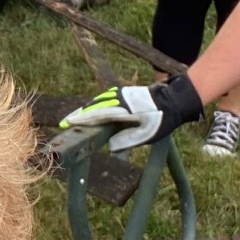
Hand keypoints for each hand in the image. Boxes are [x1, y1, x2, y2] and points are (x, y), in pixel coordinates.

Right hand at [61, 74, 203, 150]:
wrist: (174, 100)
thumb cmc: (162, 119)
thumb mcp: (148, 135)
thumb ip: (129, 140)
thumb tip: (111, 146)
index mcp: (123, 110)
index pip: (97, 115)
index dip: (82, 120)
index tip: (69, 123)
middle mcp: (119, 100)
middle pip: (94, 107)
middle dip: (79, 115)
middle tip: (65, 122)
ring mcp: (121, 95)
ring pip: (99, 102)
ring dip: (86, 109)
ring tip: (75, 118)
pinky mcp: (124, 93)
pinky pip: (105, 99)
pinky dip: (96, 105)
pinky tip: (92, 109)